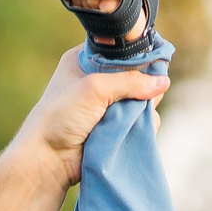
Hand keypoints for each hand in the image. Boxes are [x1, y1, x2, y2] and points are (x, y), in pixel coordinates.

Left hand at [0, 48, 167, 210]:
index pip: (119, 50)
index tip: (154, 63)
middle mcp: (96, 81)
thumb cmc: (61, 117)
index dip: (137, 55)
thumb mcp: (94, 89)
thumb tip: (163, 82)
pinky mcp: (112, 129)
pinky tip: (135, 132)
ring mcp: (105, 107)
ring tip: (132, 118)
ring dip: (142, 111)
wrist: (47, 160)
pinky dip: (140, 128)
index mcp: (84, 61)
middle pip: (135, 77)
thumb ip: (129, 82)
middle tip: (142, 96)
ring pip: (139, 102)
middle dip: (143, 87)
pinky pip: (137, 124)